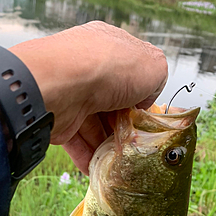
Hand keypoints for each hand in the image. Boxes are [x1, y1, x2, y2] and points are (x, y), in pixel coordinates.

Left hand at [10, 21, 167, 173]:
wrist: (60, 85)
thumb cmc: (105, 67)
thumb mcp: (153, 66)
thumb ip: (156, 80)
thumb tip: (146, 98)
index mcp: (109, 48)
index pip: (129, 72)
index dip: (140, 94)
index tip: (147, 113)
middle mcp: (88, 69)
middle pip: (112, 102)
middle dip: (125, 124)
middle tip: (136, 141)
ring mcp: (71, 94)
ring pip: (94, 124)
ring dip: (108, 144)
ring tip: (121, 159)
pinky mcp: (58, 119)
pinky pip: (76, 140)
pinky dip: (88, 156)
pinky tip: (100, 167)